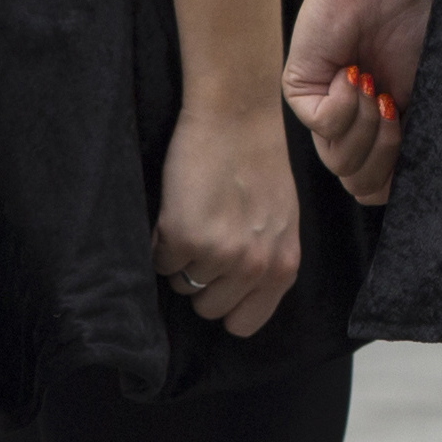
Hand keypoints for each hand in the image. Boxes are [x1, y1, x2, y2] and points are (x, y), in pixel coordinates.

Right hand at [152, 98, 301, 337]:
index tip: (219, 280)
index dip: (225, 303)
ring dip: (179, 257)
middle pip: (207, 308)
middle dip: (199, 279)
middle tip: (204, 237)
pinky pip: (158, 261)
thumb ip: (266, 262)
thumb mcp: (281, 222)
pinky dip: (159, 240)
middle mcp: (254, 267)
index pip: (243, 324)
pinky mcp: (182, 236)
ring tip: (193, 216)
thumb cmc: (257, 162)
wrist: (237, 117)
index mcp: (282, 267)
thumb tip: (236, 295)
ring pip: (180, 283)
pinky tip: (177, 209)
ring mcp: (218, 254)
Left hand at [284, 0, 432, 205]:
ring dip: (368, 129)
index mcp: (382, 132)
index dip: (401, 177)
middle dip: (386, 154)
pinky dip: (344, 106)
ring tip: (377, 88)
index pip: (381, 188)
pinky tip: (353, 73)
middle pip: (361, 184)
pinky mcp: (300, 91)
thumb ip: (422, 141)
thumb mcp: (431, 94)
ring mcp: (324, 112)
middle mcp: (351, 127)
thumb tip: (413, 183)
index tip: (416, 133)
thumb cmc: (417, 26)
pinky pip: (321, 126)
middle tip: (396, 107)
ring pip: (339, 163)